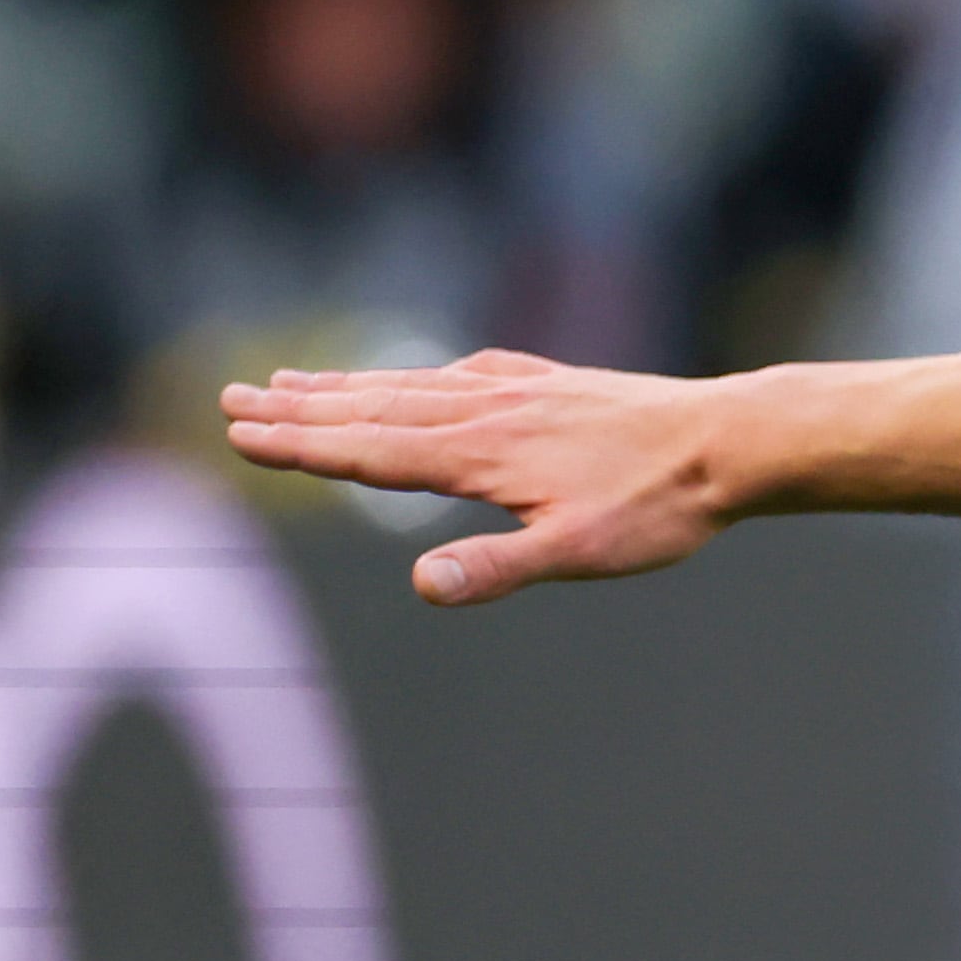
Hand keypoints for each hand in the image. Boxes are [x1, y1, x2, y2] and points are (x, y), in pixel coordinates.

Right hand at [223, 349, 733, 605]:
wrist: (730, 441)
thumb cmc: (659, 505)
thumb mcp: (580, 553)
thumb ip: (499, 568)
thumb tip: (426, 586)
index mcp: (480, 455)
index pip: (369, 450)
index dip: (301, 445)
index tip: (239, 435)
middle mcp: (486, 411)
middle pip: (372, 409)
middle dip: (299, 408)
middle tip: (230, 400)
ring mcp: (517, 392)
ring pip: (410, 387)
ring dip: (345, 386)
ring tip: (289, 380)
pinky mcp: (550, 385)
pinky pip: (462, 374)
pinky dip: (417, 375)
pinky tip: (415, 377)